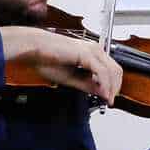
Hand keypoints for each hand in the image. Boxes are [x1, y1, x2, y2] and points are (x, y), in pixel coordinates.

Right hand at [2, 26, 121, 104]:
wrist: (33, 49)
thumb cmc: (46, 59)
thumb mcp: (70, 77)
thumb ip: (87, 84)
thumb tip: (101, 92)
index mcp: (91, 53)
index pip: (111, 69)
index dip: (113, 85)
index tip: (109, 97)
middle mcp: (94, 49)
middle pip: (116, 70)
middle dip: (115, 87)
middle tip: (110, 100)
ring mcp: (92, 50)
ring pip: (112, 71)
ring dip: (112, 87)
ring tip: (107, 99)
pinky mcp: (86, 54)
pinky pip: (102, 71)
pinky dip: (105, 84)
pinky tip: (102, 93)